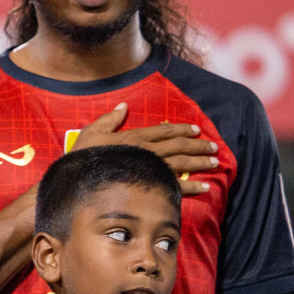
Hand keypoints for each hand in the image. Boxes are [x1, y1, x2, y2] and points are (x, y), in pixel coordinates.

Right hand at [72, 104, 218, 195]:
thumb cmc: (83, 158)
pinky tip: (205, 187)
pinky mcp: (150, 187)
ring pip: (182, 164)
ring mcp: (150, 170)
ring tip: (214, 163)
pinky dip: (192, 187)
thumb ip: (109, 119)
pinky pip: (176, 186)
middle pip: (179, 146)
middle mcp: (147, 152)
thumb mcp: (91, 132)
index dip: (182, 130)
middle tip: (214, 148)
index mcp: (134, 138)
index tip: (197, 130)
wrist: (79, 179)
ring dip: (200, 163)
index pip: (164, 131)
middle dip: (199, 146)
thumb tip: (123, 106)